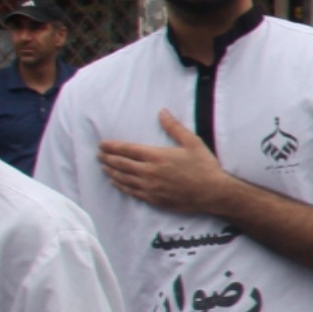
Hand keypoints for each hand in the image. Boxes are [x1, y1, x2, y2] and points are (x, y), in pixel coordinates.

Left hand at [98, 109, 239, 216]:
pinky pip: (131, 192)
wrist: (213, 193)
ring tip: (103, 167)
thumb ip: (174, 127)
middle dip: (108, 158)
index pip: (127, 150)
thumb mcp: (192, 142)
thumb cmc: (204, 166)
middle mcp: (149, 172)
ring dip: (111, 171)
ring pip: (123, 178)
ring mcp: (150, 187)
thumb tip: (162, 112)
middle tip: (99, 155)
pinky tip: (115, 182)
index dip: (112, 146)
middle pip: (121, 164)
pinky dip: (120, 186)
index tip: (102, 144)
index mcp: (157, 156)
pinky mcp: (153, 199)